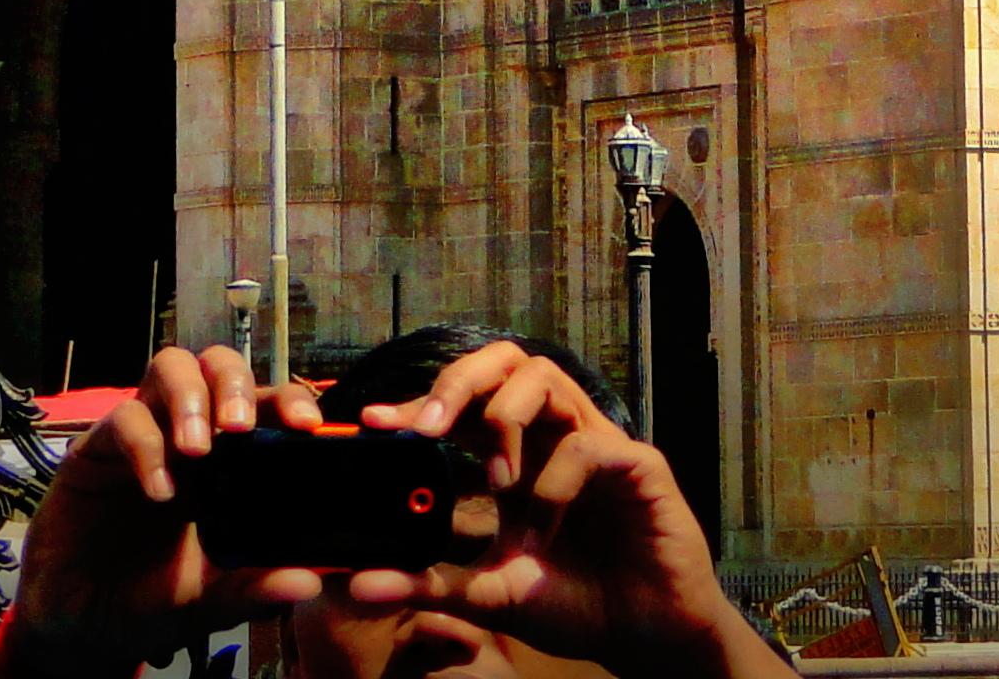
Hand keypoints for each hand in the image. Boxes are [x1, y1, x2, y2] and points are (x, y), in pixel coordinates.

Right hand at [10, 346, 327, 669]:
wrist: (82, 629)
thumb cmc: (151, 603)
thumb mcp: (209, 601)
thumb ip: (252, 589)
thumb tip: (309, 581)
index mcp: (225, 463)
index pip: (263, 406)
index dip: (288, 401)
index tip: (309, 425)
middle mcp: (184, 436)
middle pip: (216, 365)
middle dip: (235, 384)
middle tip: (241, 428)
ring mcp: (140, 437)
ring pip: (169, 368)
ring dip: (189, 397)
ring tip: (197, 448)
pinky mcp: (94, 453)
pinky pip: (122, 420)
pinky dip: (145, 446)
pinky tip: (158, 490)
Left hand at [338, 343, 791, 678]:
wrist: (643, 638)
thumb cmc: (575, 606)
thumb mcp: (489, 595)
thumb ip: (427, 586)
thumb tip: (356, 584)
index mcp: (519, 455)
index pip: (465, 403)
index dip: (419, 402)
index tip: (371, 423)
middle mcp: (554, 436)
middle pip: (506, 360)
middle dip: (459, 381)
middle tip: (425, 425)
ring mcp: (596, 443)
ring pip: (546, 376)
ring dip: (507, 418)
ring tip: (497, 481)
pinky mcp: (638, 465)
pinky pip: (588, 445)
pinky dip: (554, 482)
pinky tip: (544, 526)